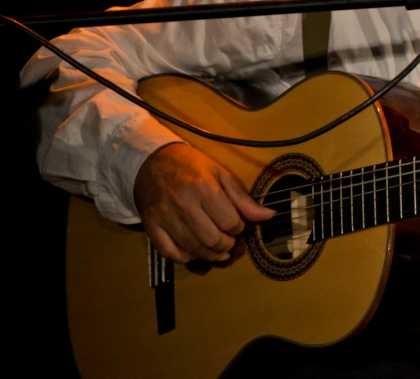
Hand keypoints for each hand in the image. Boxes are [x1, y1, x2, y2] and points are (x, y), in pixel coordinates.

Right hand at [133, 142, 274, 263]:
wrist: (152, 161)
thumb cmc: (191, 166)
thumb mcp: (220, 174)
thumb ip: (242, 198)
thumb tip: (269, 216)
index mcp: (204, 188)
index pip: (230, 222)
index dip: (238, 227)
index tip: (237, 224)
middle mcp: (183, 204)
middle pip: (212, 239)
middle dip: (226, 244)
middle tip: (228, 240)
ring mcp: (164, 217)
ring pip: (193, 249)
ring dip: (210, 254)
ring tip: (218, 249)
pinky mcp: (151, 226)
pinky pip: (170, 253)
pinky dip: (185, 257)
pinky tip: (195, 251)